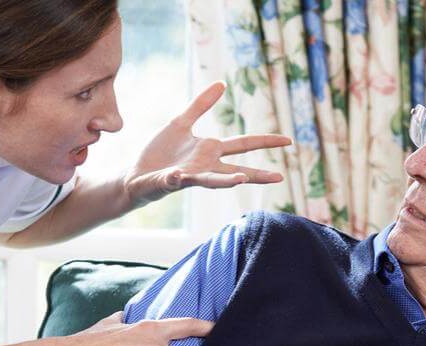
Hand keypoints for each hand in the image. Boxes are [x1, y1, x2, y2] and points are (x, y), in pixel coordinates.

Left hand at [123, 81, 291, 206]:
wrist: (136, 174)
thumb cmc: (160, 152)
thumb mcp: (181, 123)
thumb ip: (201, 105)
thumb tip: (222, 84)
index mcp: (210, 151)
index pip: (244, 145)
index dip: (266, 141)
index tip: (289, 141)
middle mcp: (205, 166)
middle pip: (236, 170)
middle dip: (257, 174)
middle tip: (280, 178)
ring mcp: (189, 176)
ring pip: (211, 181)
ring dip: (226, 181)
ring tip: (242, 179)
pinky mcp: (169, 182)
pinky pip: (174, 180)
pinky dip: (177, 178)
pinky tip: (179, 174)